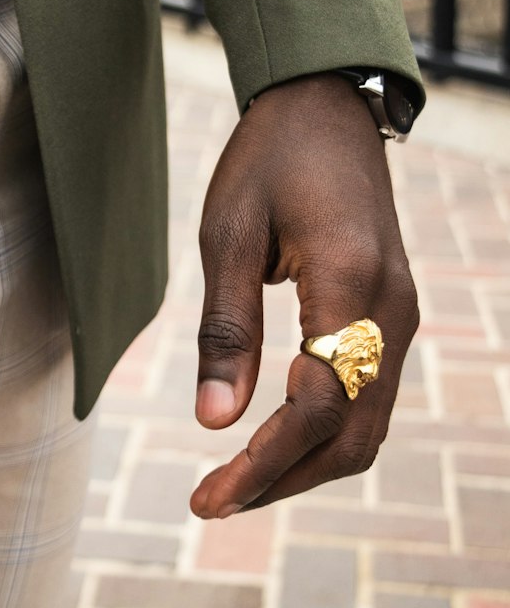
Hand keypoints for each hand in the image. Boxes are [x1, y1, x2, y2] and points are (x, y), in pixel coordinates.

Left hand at [189, 71, 418, 518]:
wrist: (325, 106)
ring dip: (304, 464)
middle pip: (352, 435)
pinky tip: (272, 439)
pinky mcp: (391, 314)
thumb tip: (213, 422)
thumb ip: (225, 329)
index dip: (263, 462)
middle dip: (284, 479)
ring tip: (236, 483)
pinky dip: (323, 432)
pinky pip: (368, 395)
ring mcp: (400, 315)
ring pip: (366, 425)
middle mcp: (391, 310)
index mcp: (352, 284)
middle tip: (213, 502)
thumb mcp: (228, 234)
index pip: (315, 406)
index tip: (207, 497)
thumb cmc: (268, 159)